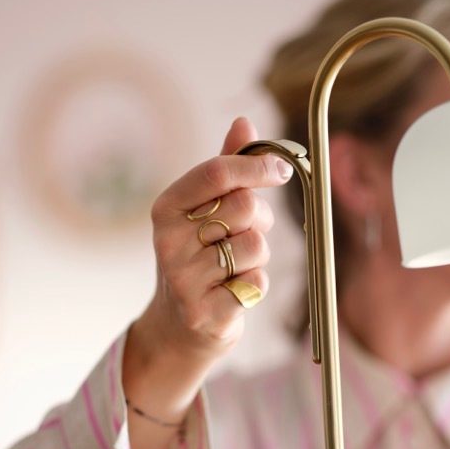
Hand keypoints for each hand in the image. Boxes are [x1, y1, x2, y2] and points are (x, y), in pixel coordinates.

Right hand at [134, 116, 288, 366]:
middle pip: (244, 207)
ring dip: (259, 255)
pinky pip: (257, 282)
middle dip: (260, 218)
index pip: (218, 172)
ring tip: (235, 266)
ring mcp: (184, 280)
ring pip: (256, 246)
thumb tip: (244, 122)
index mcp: (166, 209)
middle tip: (246, 232)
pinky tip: (234, 292)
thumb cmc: (198, 257)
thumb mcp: (203, 210)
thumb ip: (225, 169)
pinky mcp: (205, 313)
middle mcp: (168, 242)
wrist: (178, 327)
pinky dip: (256, 285)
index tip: (283, 169)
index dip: (258, 166)